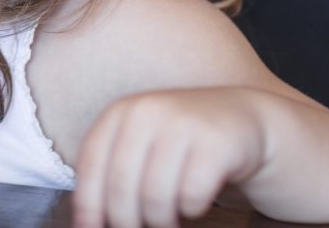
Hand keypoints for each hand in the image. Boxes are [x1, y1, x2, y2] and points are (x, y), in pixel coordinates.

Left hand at [73, 87, 266, 227]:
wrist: (242, 120)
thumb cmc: (182, 143)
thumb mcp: (142, 145)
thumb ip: (113, 173)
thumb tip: (85, 223)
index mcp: (120, 112)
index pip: (91, 164)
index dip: (88, 204)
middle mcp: (147, 112)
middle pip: (121, 187)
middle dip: (126, 222)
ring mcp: (182, 124)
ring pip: (155, 197)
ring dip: (160, 221)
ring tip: (167, 220)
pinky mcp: (216, 143)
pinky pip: (192, 196)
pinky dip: (191, 210)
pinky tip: (194, 202)